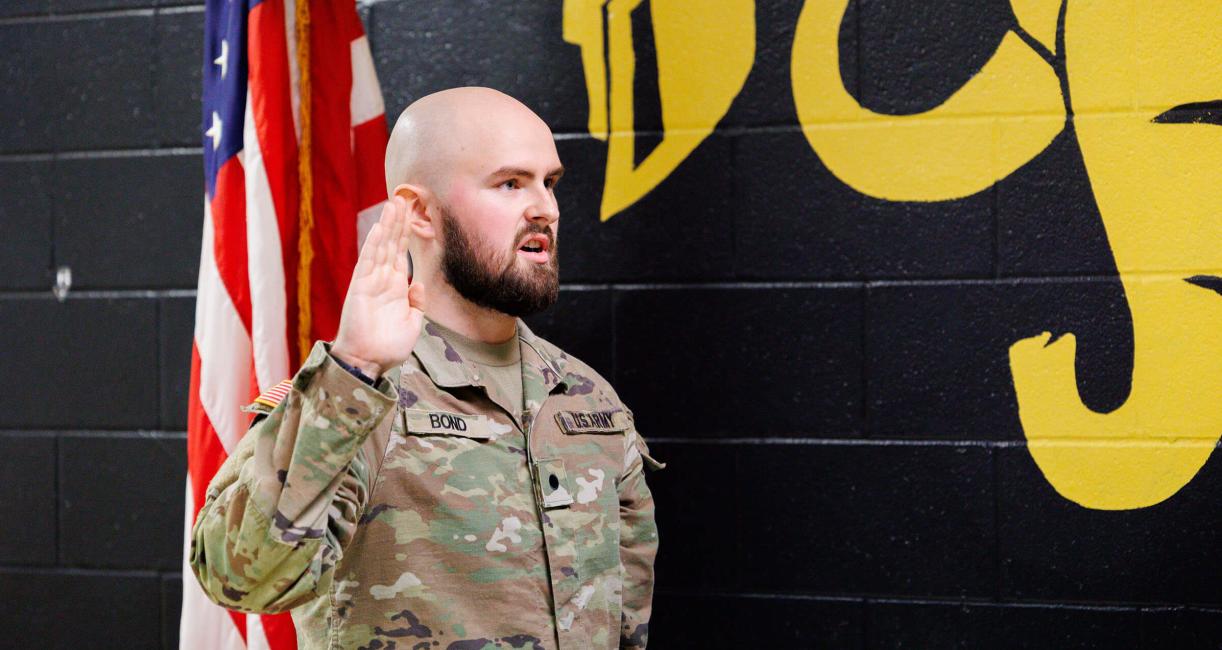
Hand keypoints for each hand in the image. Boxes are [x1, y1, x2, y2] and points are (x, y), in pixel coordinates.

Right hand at [331, 196, 426, 378]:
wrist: (369, 363)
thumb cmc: (388, 347)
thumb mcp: (412, 324)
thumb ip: (416, 302)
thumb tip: (418, 282)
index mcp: (396, 287)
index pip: (402, 253)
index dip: (407, 233)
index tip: (413, 213)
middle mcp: (383, 280)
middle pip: (392, 243)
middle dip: (399, 221)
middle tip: (405, 196)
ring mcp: (371, 282)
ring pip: (381, 247)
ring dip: (388, 225)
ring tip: (394, 202)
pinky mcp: (360, 287)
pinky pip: (368, 261)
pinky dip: (374, 243)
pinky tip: (381, 227)